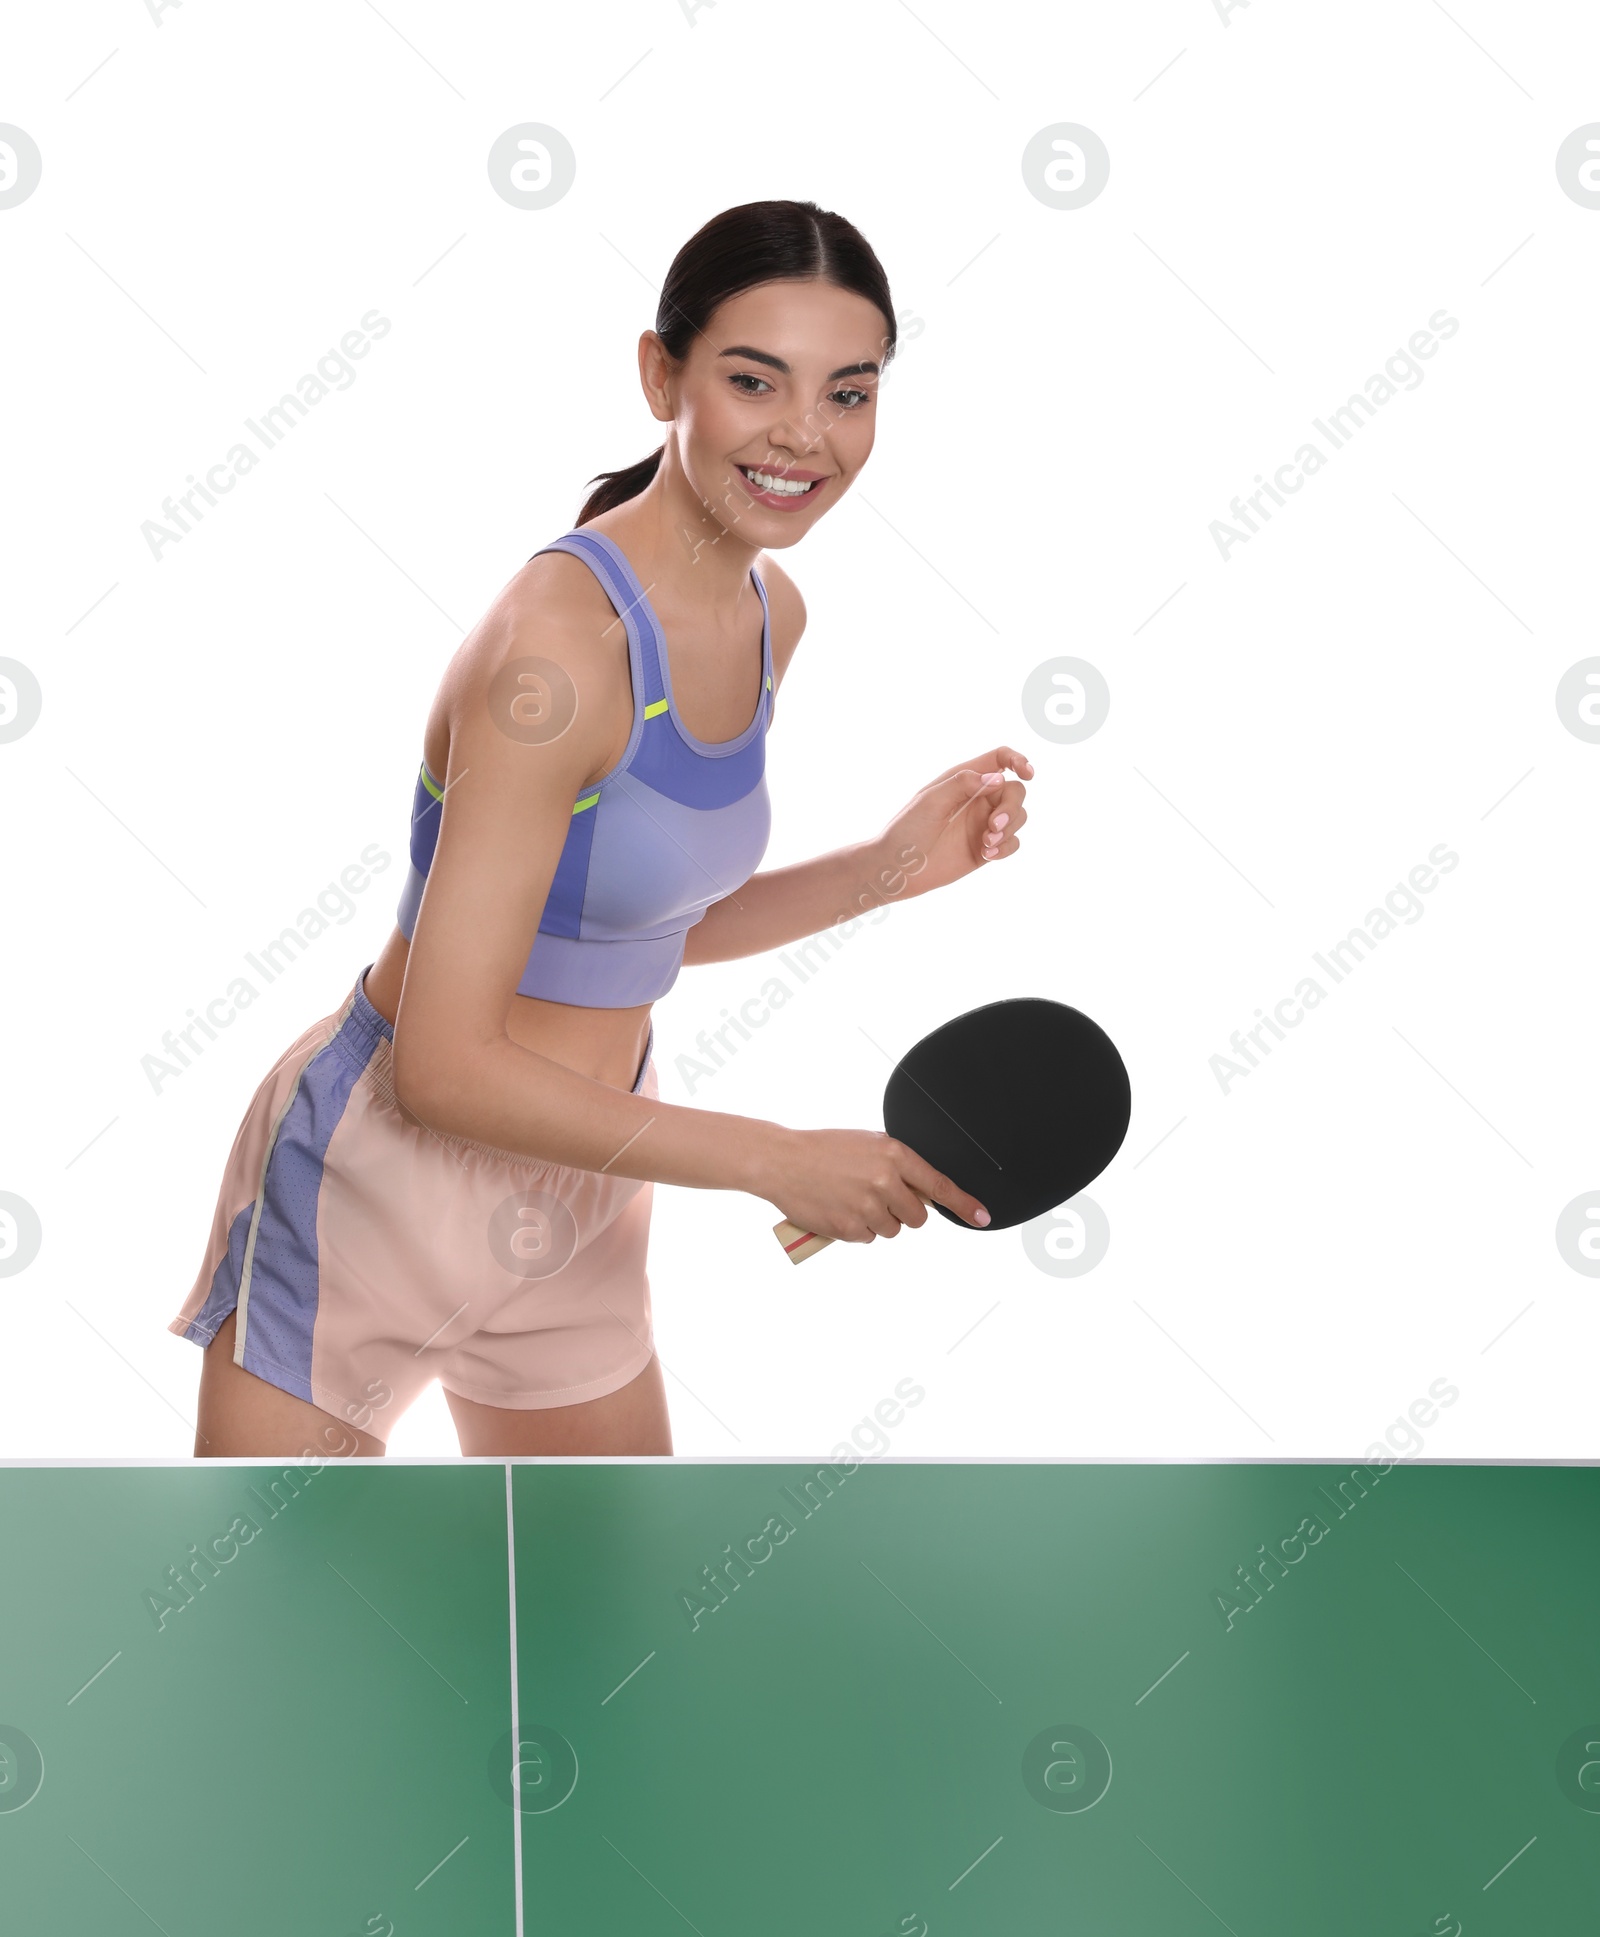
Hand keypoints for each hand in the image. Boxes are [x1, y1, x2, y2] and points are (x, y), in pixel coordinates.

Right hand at [756, 1126, 990, 1243]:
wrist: (781, 1161)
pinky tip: (839, 1209)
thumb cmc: (823, 1149)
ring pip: (893, 1230)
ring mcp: (868, 1207)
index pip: (939, 1184)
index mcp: (893, 1154)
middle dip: (903, 1212)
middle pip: (918, 1217)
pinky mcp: (851, 1228)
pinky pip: (869, 1238)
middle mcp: (885, 1181)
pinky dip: (858, 1229)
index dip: (964, 1204)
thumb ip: (896, 1164)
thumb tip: (921, 1189)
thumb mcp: (867, 1144)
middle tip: (879, 1198)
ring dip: (879, 1221)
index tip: (982, 1217)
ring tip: (852, 1199)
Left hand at [877, 747, 1032, 899]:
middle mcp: (977, 799)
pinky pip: (1013, 842)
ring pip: (1018, 816)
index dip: (1018, 761)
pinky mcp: (986, 848)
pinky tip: (987, 855)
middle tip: (993, 826)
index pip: (1000, 759)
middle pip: (1015, 791)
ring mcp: (983, 823)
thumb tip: (998, 777)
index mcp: (963, 779)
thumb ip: (962, 784)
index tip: (1028, 774)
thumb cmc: (907, 830)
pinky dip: (1007, 847)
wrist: (897, 868)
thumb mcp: (930, 801)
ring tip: (987, 844)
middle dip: (1011, 807)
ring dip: (1009, 828)